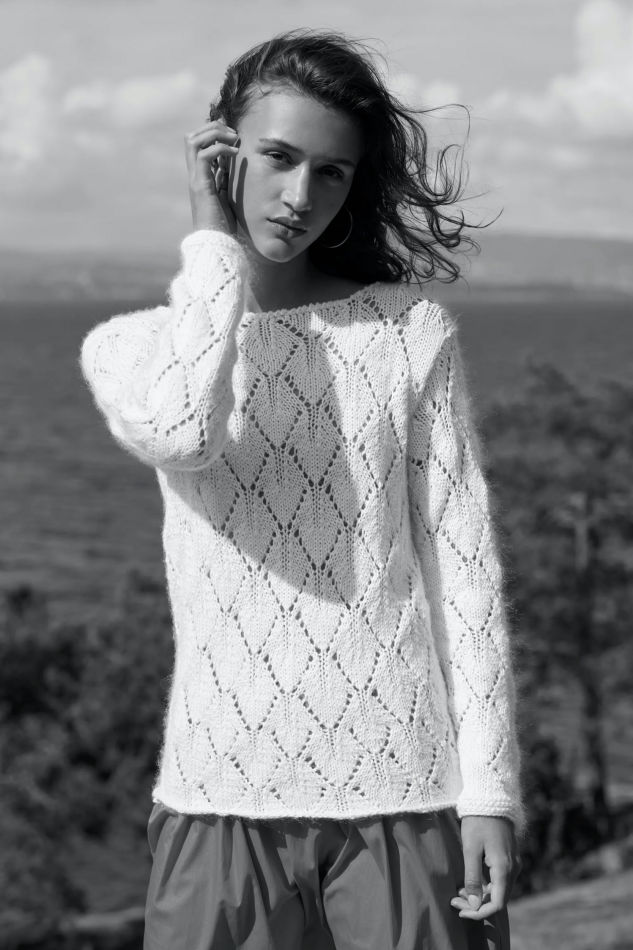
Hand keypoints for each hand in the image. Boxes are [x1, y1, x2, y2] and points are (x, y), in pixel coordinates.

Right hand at [184, 119, 239, 234]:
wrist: (216, 244)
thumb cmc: (223, 226)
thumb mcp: (227, 197)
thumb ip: (226, 180)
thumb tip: (232, 165)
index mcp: (201, 177)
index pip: (199, 145)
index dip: (213, 133)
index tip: (233, 135)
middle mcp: (195, 175)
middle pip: (192, 137)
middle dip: (213, 128)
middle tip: (233, 134)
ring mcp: (195, 179)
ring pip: (194, 140)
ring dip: (215, 133)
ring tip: (234, 138)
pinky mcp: (200, 185)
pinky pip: (204, 155)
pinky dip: (220, 148)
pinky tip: (235, 153)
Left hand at [450, 816, 521, 920]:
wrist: (490, 799)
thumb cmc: (477, 822)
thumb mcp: (470, 849)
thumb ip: (472, 878)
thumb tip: (474, 905)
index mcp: (504, 869)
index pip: (497, 904)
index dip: (479, 913)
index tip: (460, 910)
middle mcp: (513, 869)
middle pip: (498, 899)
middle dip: (476, 905)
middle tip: (454, 901)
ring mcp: (512, 864)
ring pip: (498, 891)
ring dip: (479, 896)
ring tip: (458, 892)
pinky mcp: (508, 859)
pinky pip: (498, 880)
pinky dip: (484, 886)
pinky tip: (469, 882)